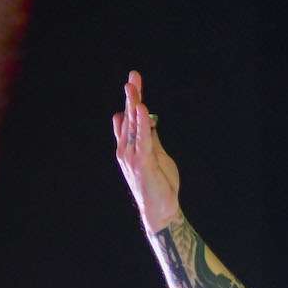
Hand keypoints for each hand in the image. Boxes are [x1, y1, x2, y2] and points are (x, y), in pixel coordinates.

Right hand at [114, 70, 179, 231]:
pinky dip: (141, 123)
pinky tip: (141, 108)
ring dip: (133, 104)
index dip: (132, 100)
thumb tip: (149, 120)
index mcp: (129, 148)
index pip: (128, 119)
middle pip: (128, 117)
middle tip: (133, 76)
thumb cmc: (160, 185)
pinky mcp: (142, 163)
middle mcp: (126, 150)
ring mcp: (132, 156)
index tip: (134, 81)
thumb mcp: (157, 156)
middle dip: (131, 95)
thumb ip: (152, 138)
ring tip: (133, 86)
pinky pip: (142, 139)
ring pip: (133, 125)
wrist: (161, 211)